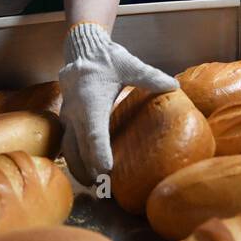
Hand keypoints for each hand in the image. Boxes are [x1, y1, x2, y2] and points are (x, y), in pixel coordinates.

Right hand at [58, 22, 178, 184]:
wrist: (83, 52)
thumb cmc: (108, 60)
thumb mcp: (129, 64)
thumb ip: (150, 76)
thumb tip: (174, 86)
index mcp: (90, 101)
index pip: (93, 132)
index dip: (99, 152)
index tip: (106, 170)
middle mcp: (75, 113)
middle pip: (80, 148)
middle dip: (90, 169)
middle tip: (104, 189)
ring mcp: (68, 118)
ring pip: (69, 149)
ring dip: (80, 169)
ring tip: (94, 186)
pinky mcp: (67, 121)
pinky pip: (67, 145)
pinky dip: (75, 160)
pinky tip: (86, 173)